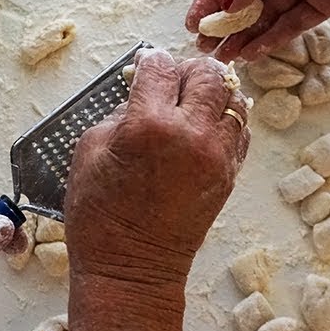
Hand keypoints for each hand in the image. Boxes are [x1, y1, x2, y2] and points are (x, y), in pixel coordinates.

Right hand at [66, 50, 250, 286]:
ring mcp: (217, 156)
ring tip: (193, 101)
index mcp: (149, 124)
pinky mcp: (229, 175)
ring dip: (213, 93)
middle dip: (188, 71)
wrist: (131, 269)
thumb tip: (142, 93)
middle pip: (208, 75)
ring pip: (233, 99)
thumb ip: (120, 112)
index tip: (145, 64)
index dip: (150, 61)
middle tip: (173, 81)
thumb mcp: (89, 150)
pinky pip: (240, 131)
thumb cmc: (99, 214)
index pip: (161, 68)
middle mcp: (191, 135)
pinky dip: (226, 120)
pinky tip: (205, 126)